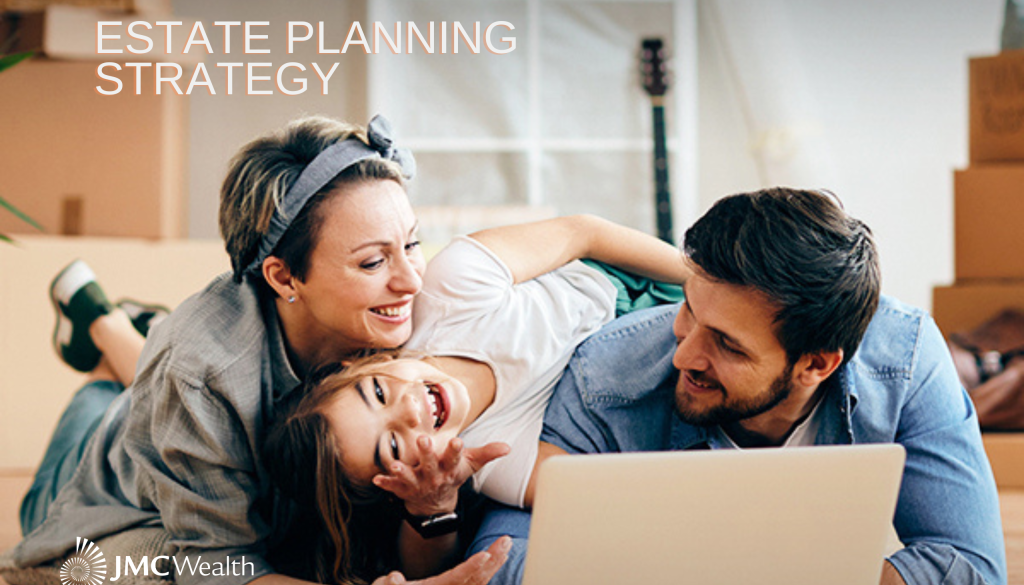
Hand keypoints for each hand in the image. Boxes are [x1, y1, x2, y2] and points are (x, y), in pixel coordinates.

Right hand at [372, 535, 511, 584]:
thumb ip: (390, 584)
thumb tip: (394, 577)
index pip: (456, 577)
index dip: (472, 567)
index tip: (485, 556)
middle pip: (475, 577)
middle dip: (492, 559)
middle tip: (506, 541)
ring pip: (479, 579)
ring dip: (494, 561)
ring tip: (505, 545)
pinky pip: (475, 580)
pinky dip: (487, 569)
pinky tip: (496, 558)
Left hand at [373, 436, 509, 516]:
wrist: (436, 504)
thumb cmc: (452, 475)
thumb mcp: (470, 465)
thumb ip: (487, 454)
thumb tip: (508, 447)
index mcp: (449, 468)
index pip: (455, 458)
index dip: (455, 450)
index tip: (457, 441)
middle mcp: (434, 476)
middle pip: (431, 465)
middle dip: (426, 453)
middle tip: (422, 439)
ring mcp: (417, 484)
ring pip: (410, 478)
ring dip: (402, 471)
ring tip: (396, 465)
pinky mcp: (403, 489)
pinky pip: (393, 487)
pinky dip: (385, 484)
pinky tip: (376, 479)